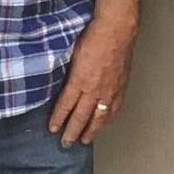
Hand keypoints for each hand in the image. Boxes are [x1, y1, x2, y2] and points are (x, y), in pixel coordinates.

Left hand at [47, 18, 134, 146]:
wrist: (116, 30)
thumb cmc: (92, 37)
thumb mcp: (70, 53)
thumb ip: (66, 71)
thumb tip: (59, 82)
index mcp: (79, 80)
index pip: (65, 105)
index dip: (58, 119)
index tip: (52, 129)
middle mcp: (95, 89)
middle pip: (82, 117)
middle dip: (73, 131)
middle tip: (66, 143)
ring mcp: (110, 90)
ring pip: (99, 117)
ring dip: (91, 130)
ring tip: (85, 140)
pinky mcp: (121, 87)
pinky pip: (114, 108)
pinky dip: (108, 119)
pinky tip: (105, 123)